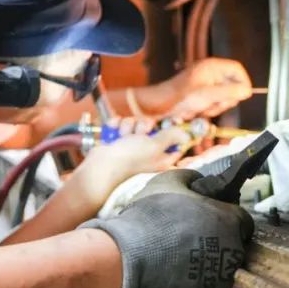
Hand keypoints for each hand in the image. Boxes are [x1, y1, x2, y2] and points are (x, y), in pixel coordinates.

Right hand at [70, 120, 189, 209]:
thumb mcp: (155, 145)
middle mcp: (148, 151)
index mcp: (162, 156)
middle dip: (144, 126)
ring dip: (128, 126)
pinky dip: (116, 126)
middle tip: (140, 134)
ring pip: (135, 123)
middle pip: (153, 127)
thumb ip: (172, 136)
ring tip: (123, 137)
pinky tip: (113, 132)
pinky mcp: (117, 141)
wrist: (101, 165)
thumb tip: (187, 134)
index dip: (173, 129)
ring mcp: (132, 146)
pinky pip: (120, 124)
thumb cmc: (129, 159)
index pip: (174, 140)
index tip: (172, 122)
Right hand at [80, 169, 254, 287]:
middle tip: (184, 240)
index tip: (206, 220)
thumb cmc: (148, 218)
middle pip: (232, 248)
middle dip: (214, 243)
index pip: (241, 220)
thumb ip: (193, 178)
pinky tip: (170, 279)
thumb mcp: (168, 181)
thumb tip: (202, 181)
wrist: (125, 259)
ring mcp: (222, 283)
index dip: (223, 218)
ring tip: (173, 261)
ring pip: (218, 273)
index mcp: (229, 222)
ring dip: (203, 266)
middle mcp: (234, 254)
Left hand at [161, 58, 252, 119]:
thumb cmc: (181, 97)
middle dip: (224, 100)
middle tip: (213, 105)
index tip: (243, 96)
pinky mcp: (200, 94)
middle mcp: (210, 73)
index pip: (237, 69)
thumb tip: (248, 91)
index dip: (243, 82)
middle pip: (232, 85)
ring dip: (214, 107)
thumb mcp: (208, 95)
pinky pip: (213, 103)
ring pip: (223, 97)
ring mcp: (205, 84)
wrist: (158, 105)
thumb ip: (229, 92)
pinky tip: (197, 111)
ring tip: (201, 109)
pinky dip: (207, 109)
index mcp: (212, 66)